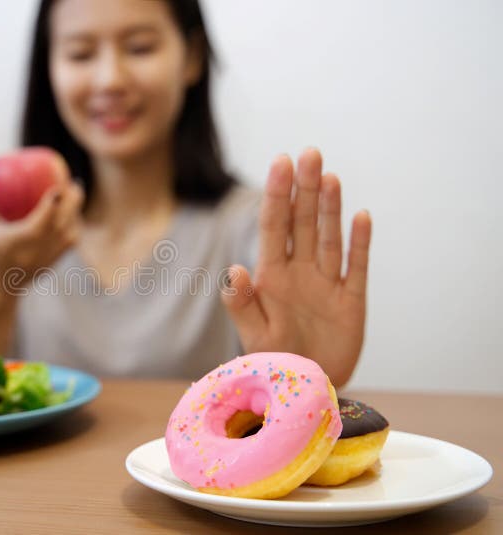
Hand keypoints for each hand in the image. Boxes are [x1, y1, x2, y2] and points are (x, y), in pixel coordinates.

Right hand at [0, 172, 83, 288]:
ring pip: (71, 231)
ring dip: (75, 212)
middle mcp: (37, 251)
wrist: (0, 285)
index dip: (54, 203)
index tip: (58, 186)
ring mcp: (49, 258)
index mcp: (18, 242)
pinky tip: (74, 211)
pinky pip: (72, 240)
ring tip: (75, 192)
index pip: (42, 221)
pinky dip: (75, 224)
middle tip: (71, 182)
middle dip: (71, 202)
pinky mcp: (56, 261)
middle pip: (62, 223)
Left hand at [221, 148, 371, 386]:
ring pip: (328, 238)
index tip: (281, 161)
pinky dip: (359, 243)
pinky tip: (360, 216)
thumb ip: (242, 303)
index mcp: (272, 277)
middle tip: (310, 154)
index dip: (278, 194)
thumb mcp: (254, 335)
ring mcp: (326, 285)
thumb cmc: (272, 364)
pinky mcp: (350, 302)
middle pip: (303, 223)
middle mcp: (299, 274)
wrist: (303, 392)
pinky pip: (356, 267)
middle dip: (305, 189)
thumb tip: (232, 269)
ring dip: (330, 208)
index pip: (274, 226)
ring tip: (329, 176)